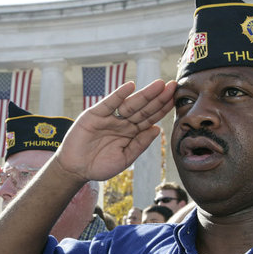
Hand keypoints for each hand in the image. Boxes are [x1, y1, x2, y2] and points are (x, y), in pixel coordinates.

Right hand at [56, 80, 175, 180]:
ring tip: (159, 85)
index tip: (176, 99)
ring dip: (144, 94)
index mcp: (131, 133)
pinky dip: (119, 95)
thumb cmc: (100, 166)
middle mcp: (122, 123)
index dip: (162, 109)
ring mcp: (109, 117)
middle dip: (158, 98)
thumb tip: (157, 130)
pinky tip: (130, 87)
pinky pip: (109, 103)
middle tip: (172, 86)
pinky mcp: (94, 114)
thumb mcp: (124, 158)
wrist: (76, 169)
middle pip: (143, 108)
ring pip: (130, 104)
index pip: (150, 118)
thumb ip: (140, 145)